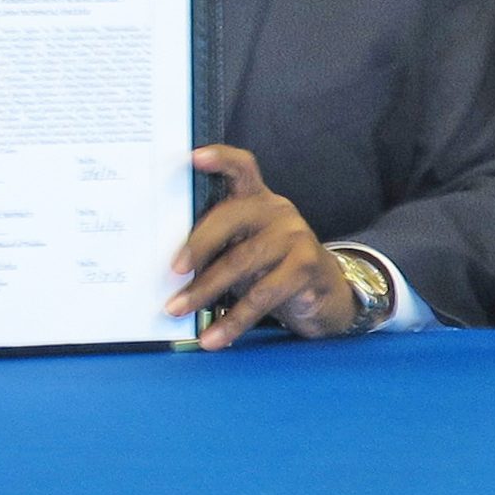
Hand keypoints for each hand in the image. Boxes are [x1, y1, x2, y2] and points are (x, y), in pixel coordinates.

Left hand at [171, 145, 349, 348]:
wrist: (327, 297)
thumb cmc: (272, 271)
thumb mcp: (244, 251)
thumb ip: (217, 247)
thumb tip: (168, 269)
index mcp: (258, 200)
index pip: (242, 168)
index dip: (220, 159)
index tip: (193, 158)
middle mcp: (278, 211)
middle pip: (231, 216)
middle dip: (197, 245)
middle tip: (172, 272)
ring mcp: (296, 236)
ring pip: (243, 261)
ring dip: (205, 290)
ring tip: (177, 310)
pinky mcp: (307, 267)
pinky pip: (263, 295)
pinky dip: (234, 320)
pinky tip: (214, 337)